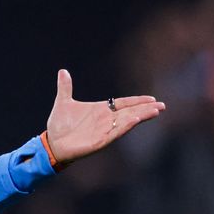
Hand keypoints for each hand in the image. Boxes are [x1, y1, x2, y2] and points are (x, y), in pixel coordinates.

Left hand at [46, 69, 165, 164]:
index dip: (137, 101)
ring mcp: (104, 131)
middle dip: (145, 109)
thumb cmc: (59, 125)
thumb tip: (62, 71)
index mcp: (101, 110)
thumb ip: (65, 87)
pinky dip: (124, 127)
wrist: (51, 143)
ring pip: (126, 122)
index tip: (152, 98)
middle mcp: (105, 120)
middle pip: (130, 112)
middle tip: (162, 106)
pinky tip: (135, 120)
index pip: (123, 104)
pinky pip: (115, 133)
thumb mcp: (63, 102)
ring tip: (155, 111)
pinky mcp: (99, 141)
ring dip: (140, 117)